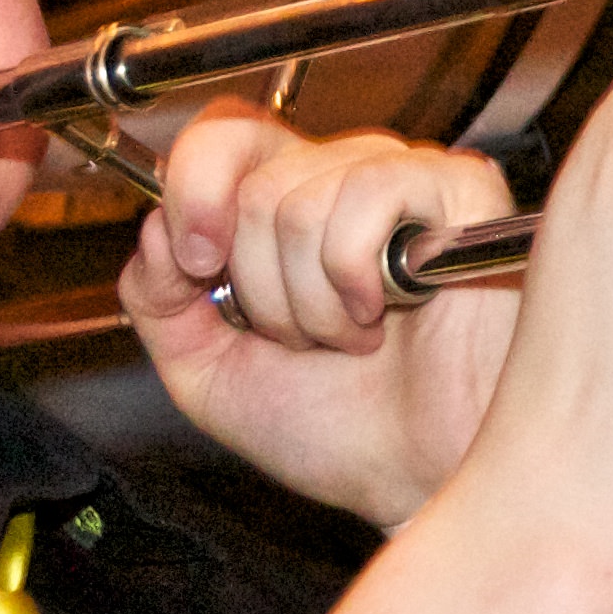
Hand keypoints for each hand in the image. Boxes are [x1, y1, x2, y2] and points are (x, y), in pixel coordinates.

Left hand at [123, 105, 524, 526]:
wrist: (418, 477)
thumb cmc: (339, 431)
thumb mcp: (206, 373)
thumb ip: (157, 300)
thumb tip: (154, 231)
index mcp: (283, 207)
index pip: (223, 135)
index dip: (193, 192)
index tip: (198, 267)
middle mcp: (341, 181)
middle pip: (253, 184)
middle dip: (261, 289)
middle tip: (305, 338)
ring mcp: (401, 179)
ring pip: (300, 202)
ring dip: (313, 300)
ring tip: (353, 336)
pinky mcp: (457, 188)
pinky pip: (369, 193)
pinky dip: (357, 275)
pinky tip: (391, 310)